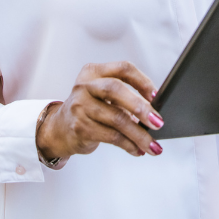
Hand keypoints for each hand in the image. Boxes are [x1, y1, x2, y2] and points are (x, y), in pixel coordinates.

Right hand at [36, 61, 163, 162]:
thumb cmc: (91, 109)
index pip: (123, 68)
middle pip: (116, 90)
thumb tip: (156, 112)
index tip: (157, 96)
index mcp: (94, 71)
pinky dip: (128, 144)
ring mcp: (80, 106)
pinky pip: (111, 136)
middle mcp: (85, 85)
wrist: (60, 129)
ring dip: (139, 135)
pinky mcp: (79, 127)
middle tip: (158, 122)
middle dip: (140, 107)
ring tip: (153, 146)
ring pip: (116, 119)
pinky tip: (138, 150)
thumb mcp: (103, 95)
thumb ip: (125, 96)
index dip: (143, 81)